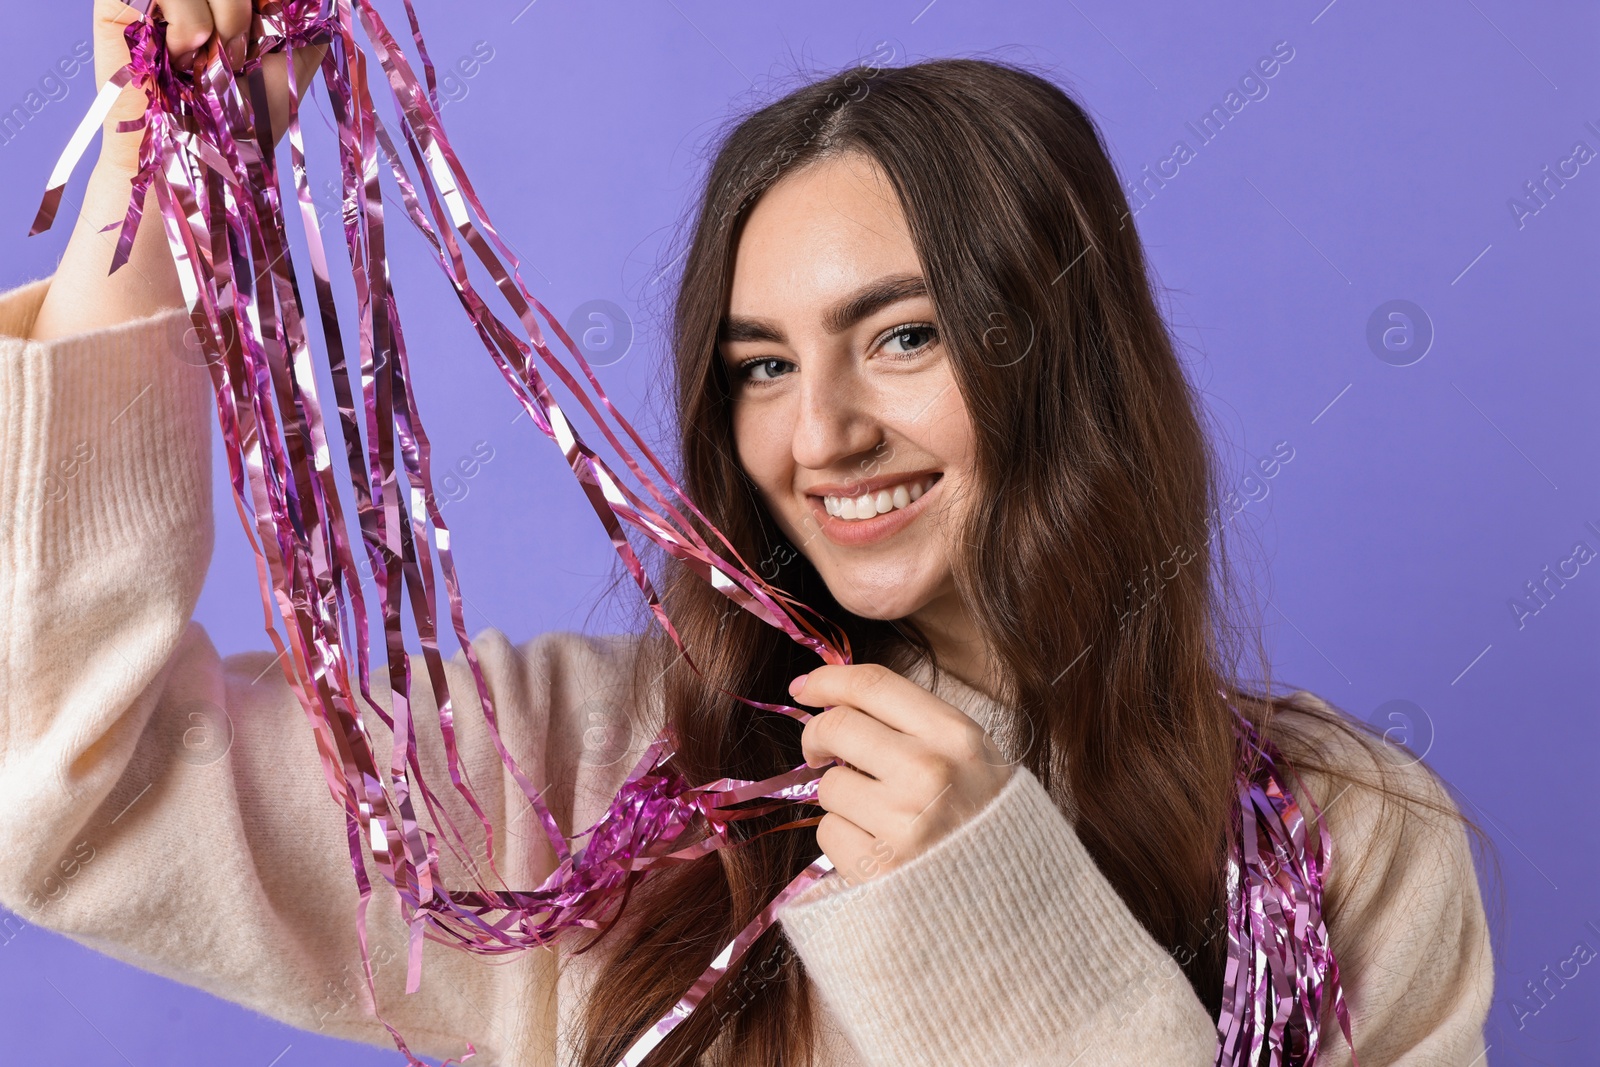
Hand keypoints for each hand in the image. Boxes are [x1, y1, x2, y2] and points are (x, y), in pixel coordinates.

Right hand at [94, 0, 325, 175]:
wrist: (193, 160)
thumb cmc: (240, 121)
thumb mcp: (293, 65)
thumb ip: (306, 21)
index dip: (265, 3)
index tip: (266, 33)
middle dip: (242, 12)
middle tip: (237, 56)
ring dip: (220, 20)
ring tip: (206, 63)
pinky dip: (185, 24)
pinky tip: (178, 58)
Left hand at [792, 664, 1015, 887]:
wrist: (1016, 897)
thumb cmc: (985, 819)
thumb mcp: (972, 756)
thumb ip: (914, 725)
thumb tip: (833, 700)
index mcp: (955, 735)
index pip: (872, 685)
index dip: (828, 679)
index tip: (806, 688)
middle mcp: (929, 771)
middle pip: (836, 727)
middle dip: (817, 737)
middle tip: (820, 751)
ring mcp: (903, 822)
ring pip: (829, 785)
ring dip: (842, 798)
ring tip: (881, 816)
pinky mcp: (879, 868)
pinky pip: (829, 833)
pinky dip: (845, 839)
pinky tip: (879, 849)